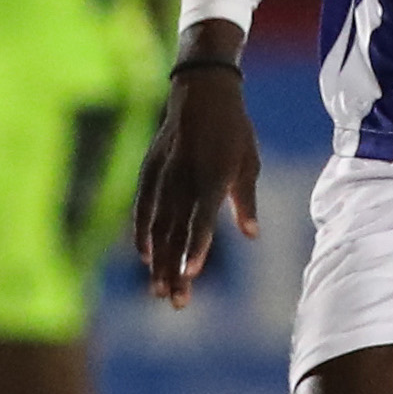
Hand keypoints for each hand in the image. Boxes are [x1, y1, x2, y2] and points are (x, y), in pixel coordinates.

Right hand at [134, 28, 258, 307]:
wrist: (201, 91)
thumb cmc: (233, 130)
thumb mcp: (249, 163)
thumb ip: (245, 201)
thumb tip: (251, 235)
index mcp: (210, 178)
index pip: (200, 222)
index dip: (196, 250)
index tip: (191, 275)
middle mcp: (182, 180)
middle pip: (175, 232)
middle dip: (174, 268)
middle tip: (176, 301)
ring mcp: (162, 175)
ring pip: (157, 226)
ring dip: (158, 259)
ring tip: (159, 290)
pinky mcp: (149, 170)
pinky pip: (142, 206)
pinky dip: (141, 231)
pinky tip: (144, 255)